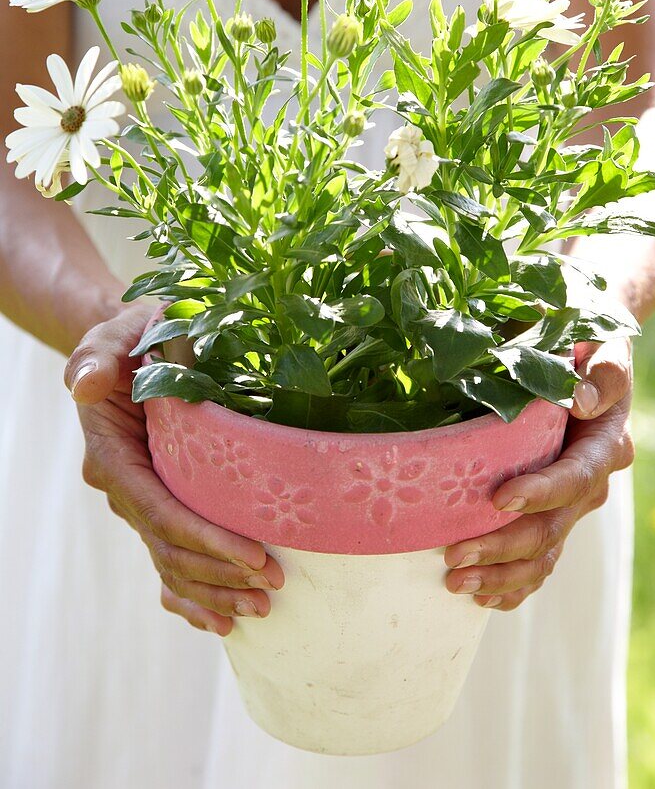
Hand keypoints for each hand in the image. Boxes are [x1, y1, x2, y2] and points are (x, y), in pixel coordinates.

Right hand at [65, 304, 283, 635]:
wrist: (134, 343)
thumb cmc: (133, 334)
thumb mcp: (115, 333)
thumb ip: (99, 355)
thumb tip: (85, 384)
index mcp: (113, 453)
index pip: (158, 510)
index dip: (204, 538)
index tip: (252, 555)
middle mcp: (123, 486)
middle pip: (169, 547)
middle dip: (219, 572)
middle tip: (272, 586)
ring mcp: (140, 500)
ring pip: (171, 562)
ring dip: (214, 590)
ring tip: (261, 608)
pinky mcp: (159, 503)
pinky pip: (169, 560)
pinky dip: (192, 595)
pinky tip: (221, 620)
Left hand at [444, 337, 633, 608]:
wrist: (589, 357)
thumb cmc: (586, 344)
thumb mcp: (602, 345)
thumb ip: (602, 371)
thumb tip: (582, 400)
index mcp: (605, 443)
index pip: (575, 477)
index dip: (541, 492)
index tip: (499, 498)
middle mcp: (592, 482)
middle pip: (551, 527)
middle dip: (503, 545)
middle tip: (453, 554)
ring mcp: (572, 504)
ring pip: (544, 553)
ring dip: (502, 574)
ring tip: (455, 582)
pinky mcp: (554, 514)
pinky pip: (540, 561)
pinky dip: (514, 584)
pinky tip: (482, 597)